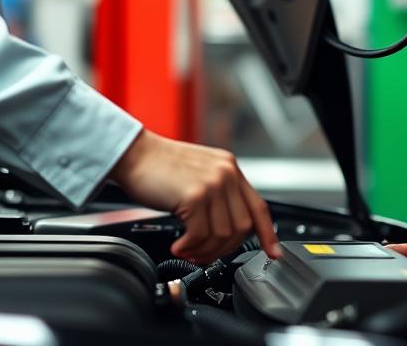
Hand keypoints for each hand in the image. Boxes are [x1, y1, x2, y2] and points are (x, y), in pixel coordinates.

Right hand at [110, 129, 282, 263]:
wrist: (133, 153)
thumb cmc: (158, 166)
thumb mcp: (199, 173)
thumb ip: (218, 193)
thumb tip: (227, 228)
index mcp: (229, 168)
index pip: (258, 207)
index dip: (268, 234)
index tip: (273, 253)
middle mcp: (226, 173)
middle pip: (242, 227)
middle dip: (223, 249)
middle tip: (203, 254)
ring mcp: (212, 183)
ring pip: (222, 234)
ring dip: (203, 250)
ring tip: (187, 249)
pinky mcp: (195, 195)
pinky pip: (200, 235)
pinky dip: (189, 248)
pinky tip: (178, 245)